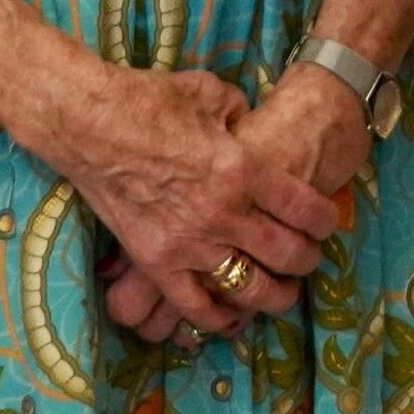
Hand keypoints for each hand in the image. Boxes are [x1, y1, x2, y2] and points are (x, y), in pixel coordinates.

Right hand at [64, 65, 341, 347]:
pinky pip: (195, 306)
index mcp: (243, 168)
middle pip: (286, 253)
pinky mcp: (156, 262)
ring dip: (276, 296)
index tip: (327, 224)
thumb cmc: (148, 100)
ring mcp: (188, 242)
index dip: (324, 221)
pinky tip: (234, 317)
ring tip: (284, 293)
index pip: (304, 208)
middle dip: (308, 260)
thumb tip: (247, 126)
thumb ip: (240, 115)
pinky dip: (219, 319)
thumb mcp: (210, 95)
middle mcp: (223, 212)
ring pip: (249, 288)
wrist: (87, 123)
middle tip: (311, 259)